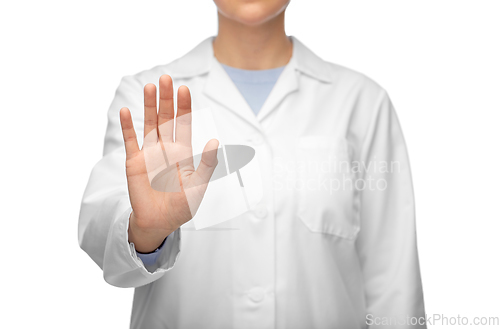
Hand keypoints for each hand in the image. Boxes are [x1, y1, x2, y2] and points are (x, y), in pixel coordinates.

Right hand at [119, 74, 218, 252]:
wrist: (159, 222)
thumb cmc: (182, 206)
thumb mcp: (198, 186)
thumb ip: (206, 164)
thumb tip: (214, 142)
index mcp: (183, 152)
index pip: (184, 123)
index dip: (184, 106)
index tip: (184, 88)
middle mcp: (166, 148)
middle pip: (166, 118)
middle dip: (166, 99)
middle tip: (165, 78)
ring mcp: (149, 153)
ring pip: (149, 124)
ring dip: (149, 106)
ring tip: (149, 87)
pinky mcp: (134, 161)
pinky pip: (130, 140)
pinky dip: (128, 126)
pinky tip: (126, 111)